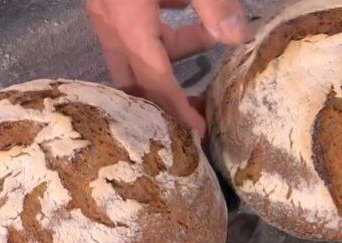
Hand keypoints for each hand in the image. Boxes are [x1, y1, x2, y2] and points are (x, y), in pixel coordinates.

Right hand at [86, 0, 246, 137]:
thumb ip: (213, 3)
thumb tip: (236, 37)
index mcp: (127, 19)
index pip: (154, 78)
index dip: (177, 108)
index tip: (199, 132)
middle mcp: (109, 21)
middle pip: (134, 77)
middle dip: (164, 97)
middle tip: (199, 110)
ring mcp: (105, 8)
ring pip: (135, 50)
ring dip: (170, 54)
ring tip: (211, 44)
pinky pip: (135, 26)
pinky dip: (162, 28)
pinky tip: (186, 11)